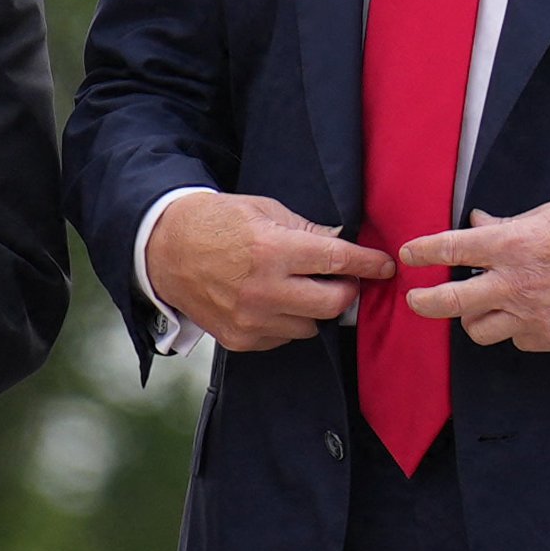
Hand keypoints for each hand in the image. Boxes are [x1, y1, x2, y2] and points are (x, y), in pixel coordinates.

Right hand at [148, 191, 392, 352]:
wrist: (164, 249)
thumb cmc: (217, 223)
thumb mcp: (264, 211)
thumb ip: (307, 230)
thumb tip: (344, 243)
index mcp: (272, 250)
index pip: (337, 262)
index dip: (367, 264)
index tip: (385, 266)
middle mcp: (264, 290)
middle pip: (333, 304)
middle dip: (345, 291)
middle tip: (342, 279)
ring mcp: (251, 320)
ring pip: (311, 326)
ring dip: (314, 309)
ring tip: (298, 288)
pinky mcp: (240, 340)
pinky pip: (284, 338)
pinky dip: (287, 322)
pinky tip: (273, 302)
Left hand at [398, 197, 549, 352]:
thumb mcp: (545, 215)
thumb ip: (506, 227)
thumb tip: (476, 226)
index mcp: (513, 246)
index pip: (451, 249)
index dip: (423, 252)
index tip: (408, 255)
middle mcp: (516, 284)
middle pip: (450, 303)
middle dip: (424, 302)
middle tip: (415, 300)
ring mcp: (533, 315)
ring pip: (479, 330)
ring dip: (474, 317)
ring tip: (482, 305)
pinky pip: (516, 339)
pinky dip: (514, 328)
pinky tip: (527, 313)